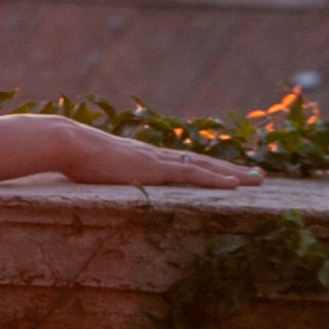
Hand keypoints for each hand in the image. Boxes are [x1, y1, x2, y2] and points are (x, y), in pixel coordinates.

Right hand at [54, 121, 261, 190]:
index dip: (210, 169)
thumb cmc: (76, 156)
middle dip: (233, 170)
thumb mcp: (97, 168)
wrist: (69, 143)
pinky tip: (235, 185)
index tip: (230, 174)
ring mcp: (159, 161)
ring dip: (234, 174)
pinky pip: (193, 175)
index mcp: (147, 158)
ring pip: (206, 167)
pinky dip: (216, 179)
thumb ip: (108, 172)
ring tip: (258, 179)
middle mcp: (159, 156)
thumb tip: (101, 179)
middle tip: (259, 176)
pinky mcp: (156, 169)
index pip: (186, 163)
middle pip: (204, 162)